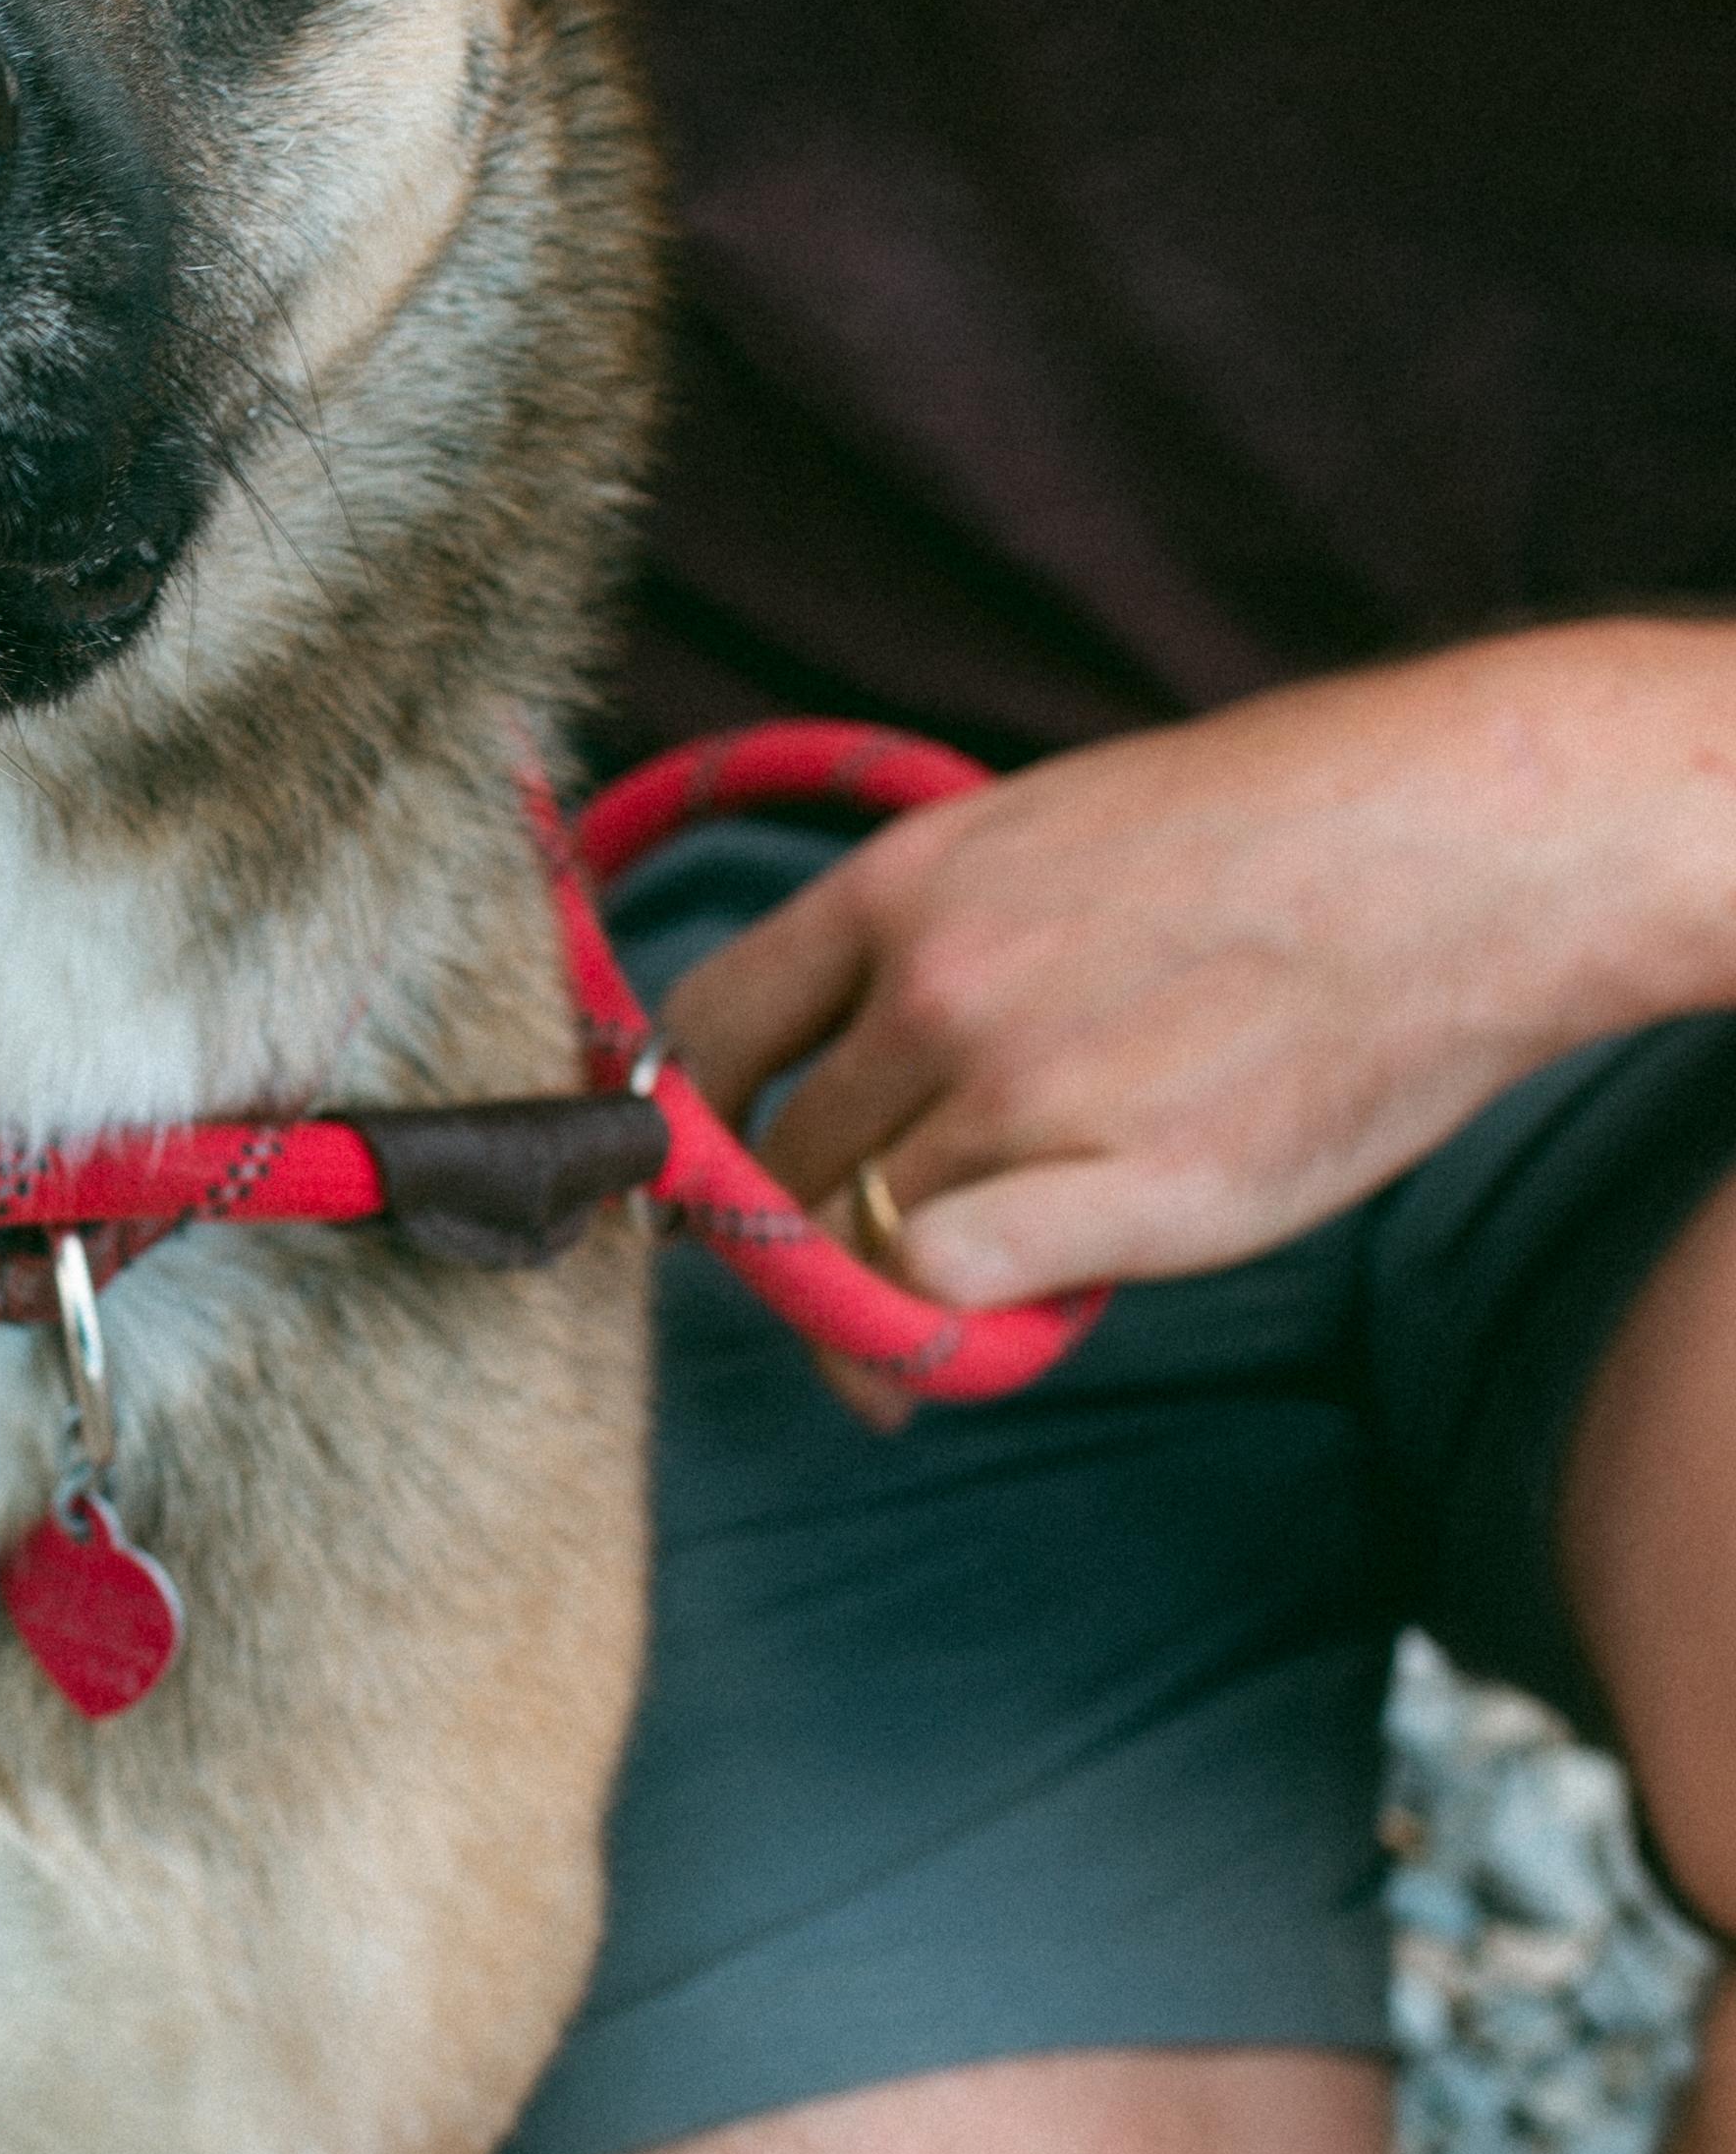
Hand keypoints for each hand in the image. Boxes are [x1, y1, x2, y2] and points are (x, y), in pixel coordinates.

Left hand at [662, 626, 1735, 1312]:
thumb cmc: (1277, 839)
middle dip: (800, 1229)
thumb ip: (940, 946)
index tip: (710, 1173)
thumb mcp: (1054, 831)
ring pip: (863, 1236)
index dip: (689, 1123)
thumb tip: (866, 1085)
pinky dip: (960, 1322)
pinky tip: (1021, 1316)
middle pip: (781, 1160)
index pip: (708, 1027)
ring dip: (884, 1290)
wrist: (1465, 852)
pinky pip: (956, 1290)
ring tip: (966, 1294)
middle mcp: (940, 989)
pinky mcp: (1133, 1193)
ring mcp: (1028, 1092)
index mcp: (906, 885)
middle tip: (865, 1264)